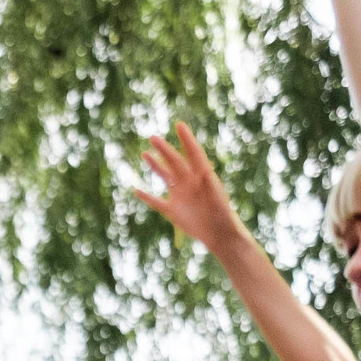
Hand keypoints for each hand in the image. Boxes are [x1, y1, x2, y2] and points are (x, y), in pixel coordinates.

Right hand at [134, 124, 247, 252]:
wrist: (220, 235)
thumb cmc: (224, 217)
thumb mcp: (218, 200)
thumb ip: (211, 186)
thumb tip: (206, 172)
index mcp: (202, 176)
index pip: (193, 153)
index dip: (186, 139)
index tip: (179, 125)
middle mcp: (189, 182)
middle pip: (174, 162)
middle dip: (164, 149)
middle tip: (153, 137)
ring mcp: (180, 195)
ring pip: (165, 177)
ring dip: (155, 166)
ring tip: (145, 153)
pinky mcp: (173, 211)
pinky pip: (157, 202)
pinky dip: (147, 197)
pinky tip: (136, 190)